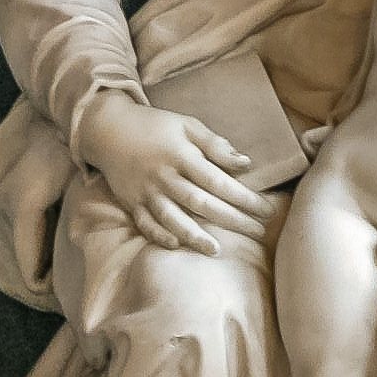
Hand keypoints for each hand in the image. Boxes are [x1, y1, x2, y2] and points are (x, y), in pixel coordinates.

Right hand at [77, 90, 277, 256]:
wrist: (109, 129)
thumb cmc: (156, 127)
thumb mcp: (188, 126)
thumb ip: (216, 145)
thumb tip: (246, 164)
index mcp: (182, 156)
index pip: (219, 181)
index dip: (245, 198)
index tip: (267, 209)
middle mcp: (164, 176)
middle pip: (201, 203)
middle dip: (232, 220)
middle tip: (258, 232)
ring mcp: (146, 192)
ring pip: (172, 218)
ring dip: (194, 236)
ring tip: (217, 251)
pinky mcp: (131, 203)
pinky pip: (145, 224)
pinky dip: (159, 236)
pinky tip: (177, 245)